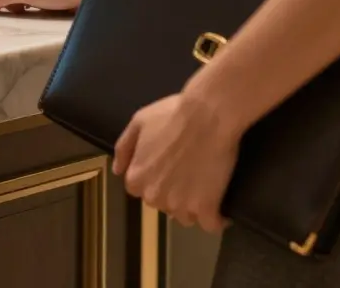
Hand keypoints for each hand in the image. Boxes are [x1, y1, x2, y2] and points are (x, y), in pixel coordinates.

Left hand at [112, 90, 241, 232]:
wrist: (207, 116)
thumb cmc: (172, 116)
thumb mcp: (138, 123)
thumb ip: (124, 148)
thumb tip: (118, 171)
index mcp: (137, 178)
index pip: (140, 190)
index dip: (155, 179)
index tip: (169, 170)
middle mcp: (154, 197)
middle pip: (163, 204)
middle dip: (173, 194)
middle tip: (188, 175)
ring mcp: (180, 205)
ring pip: (186, 217)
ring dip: (193, 207)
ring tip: (205, 190)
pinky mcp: (206, 207)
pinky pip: (211, 225)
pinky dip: (217, 220)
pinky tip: (221, 211)